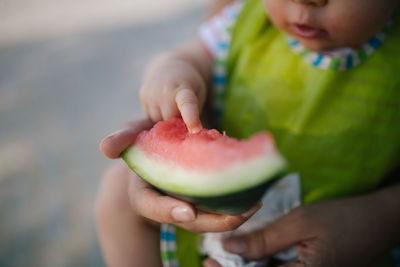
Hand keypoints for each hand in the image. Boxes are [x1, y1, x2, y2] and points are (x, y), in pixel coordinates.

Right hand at [100, 120, 259, 232]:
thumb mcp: (132, 138)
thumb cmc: (146, 143)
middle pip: (191, 221)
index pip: (154, 208)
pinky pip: (219, 205)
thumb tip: (104, 147)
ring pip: (210, 218)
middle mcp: (168, 205)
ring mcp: (187, 205)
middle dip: (215, 222)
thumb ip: (122, 140)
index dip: (169, 212)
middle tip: (241, 214)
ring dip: (233, 215)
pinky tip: (254, 192)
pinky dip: (236, 200)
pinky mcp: (203, 200)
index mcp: (146, 196)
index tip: (187, 213)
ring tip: (255, 204)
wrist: (159, 152)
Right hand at [140, 40, 210, 133]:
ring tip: (170, 105)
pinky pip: (150, 117)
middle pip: (170, 120)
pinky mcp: (143, 96)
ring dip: (165, 119)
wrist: (170, 66)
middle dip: (176, 122)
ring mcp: (152, 93)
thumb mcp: (198, 94)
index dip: (191, 118)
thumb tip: (190, 133)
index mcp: (184, 89)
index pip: (187, 104)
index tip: (195, 130)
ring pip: (158, 121)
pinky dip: (157, 115)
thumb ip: (194, 112)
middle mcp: (165, 90)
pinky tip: (162, 104)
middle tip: (181, 112)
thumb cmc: (189, 85)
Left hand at [204, 186, 399, 266]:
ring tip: (227, 252)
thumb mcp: (301, 223)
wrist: (377, 221)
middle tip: (213, 256)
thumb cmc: (342, 218)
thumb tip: (229, 246)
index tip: (207, 261)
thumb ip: (265, 239)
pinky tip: (250, 252)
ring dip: (247, 266)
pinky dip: (262, 263)